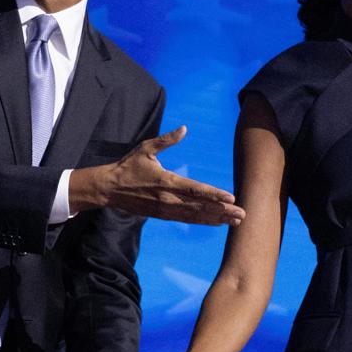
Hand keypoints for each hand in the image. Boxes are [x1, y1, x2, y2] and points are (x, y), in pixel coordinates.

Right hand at [73, 126, 245, 225]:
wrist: (108, 189)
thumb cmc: (128, 166)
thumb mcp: (146, 148)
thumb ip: (167, 140)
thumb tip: (184, 128)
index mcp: (166, 181)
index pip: (195, 190)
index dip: (214, 194)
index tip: (231, 198)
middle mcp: (168, 198)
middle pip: (200, 206)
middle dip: (223, 211)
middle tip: (243, 214)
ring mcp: (165, 209)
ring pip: (196, 216)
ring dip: (217, 219)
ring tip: (236, 221)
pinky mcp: (162, 215)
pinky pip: (187, 219)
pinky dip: (203, 221)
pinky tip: (218, 223)